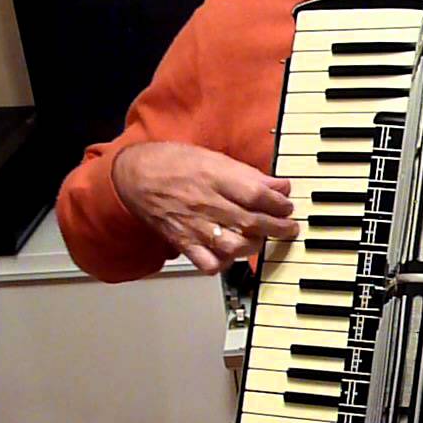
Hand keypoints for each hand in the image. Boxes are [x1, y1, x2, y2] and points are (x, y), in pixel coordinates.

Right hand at [112, 141, 298, 273]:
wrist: (134, 175)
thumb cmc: (174, 164)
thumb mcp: (214, 158)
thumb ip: (249, 175)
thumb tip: (281, 186)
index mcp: (214, 178)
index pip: (256, 195)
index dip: (279, 203)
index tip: (287, 205)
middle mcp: (206, 204)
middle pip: (251, 223)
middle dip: (277, 228)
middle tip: (288, 227)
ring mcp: (194, 227)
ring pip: (234, 247)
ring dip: (254, 245)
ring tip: (261, 238)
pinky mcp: (184, 243)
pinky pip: (208, 264)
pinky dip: (224, 264)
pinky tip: (230, 255)